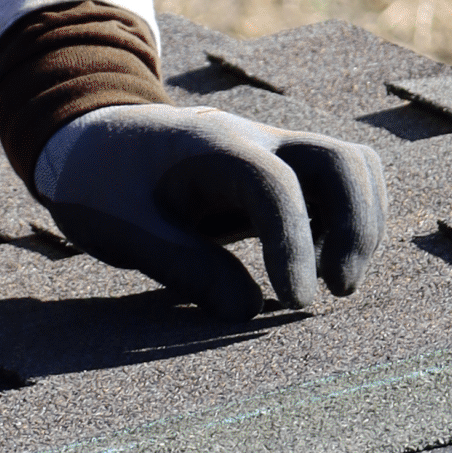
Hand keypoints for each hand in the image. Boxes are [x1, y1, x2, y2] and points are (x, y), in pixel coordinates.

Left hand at [38, 103, 386, 323]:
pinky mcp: (280, 172)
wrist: (92, 140)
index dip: (293, 245)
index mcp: (212, 149)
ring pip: (352, 169)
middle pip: (343, 161)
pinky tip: (313, 266)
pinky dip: (344, 223)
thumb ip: (183, 265)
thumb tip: (246, 312)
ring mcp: (274, 152)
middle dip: (356, 227)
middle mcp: (256, 141)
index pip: (276, 187)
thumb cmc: (102, 184)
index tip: (293, 301)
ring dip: (359, 225)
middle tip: (336, 290)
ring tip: (333, 283)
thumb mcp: (123, 227)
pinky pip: (336, 186)